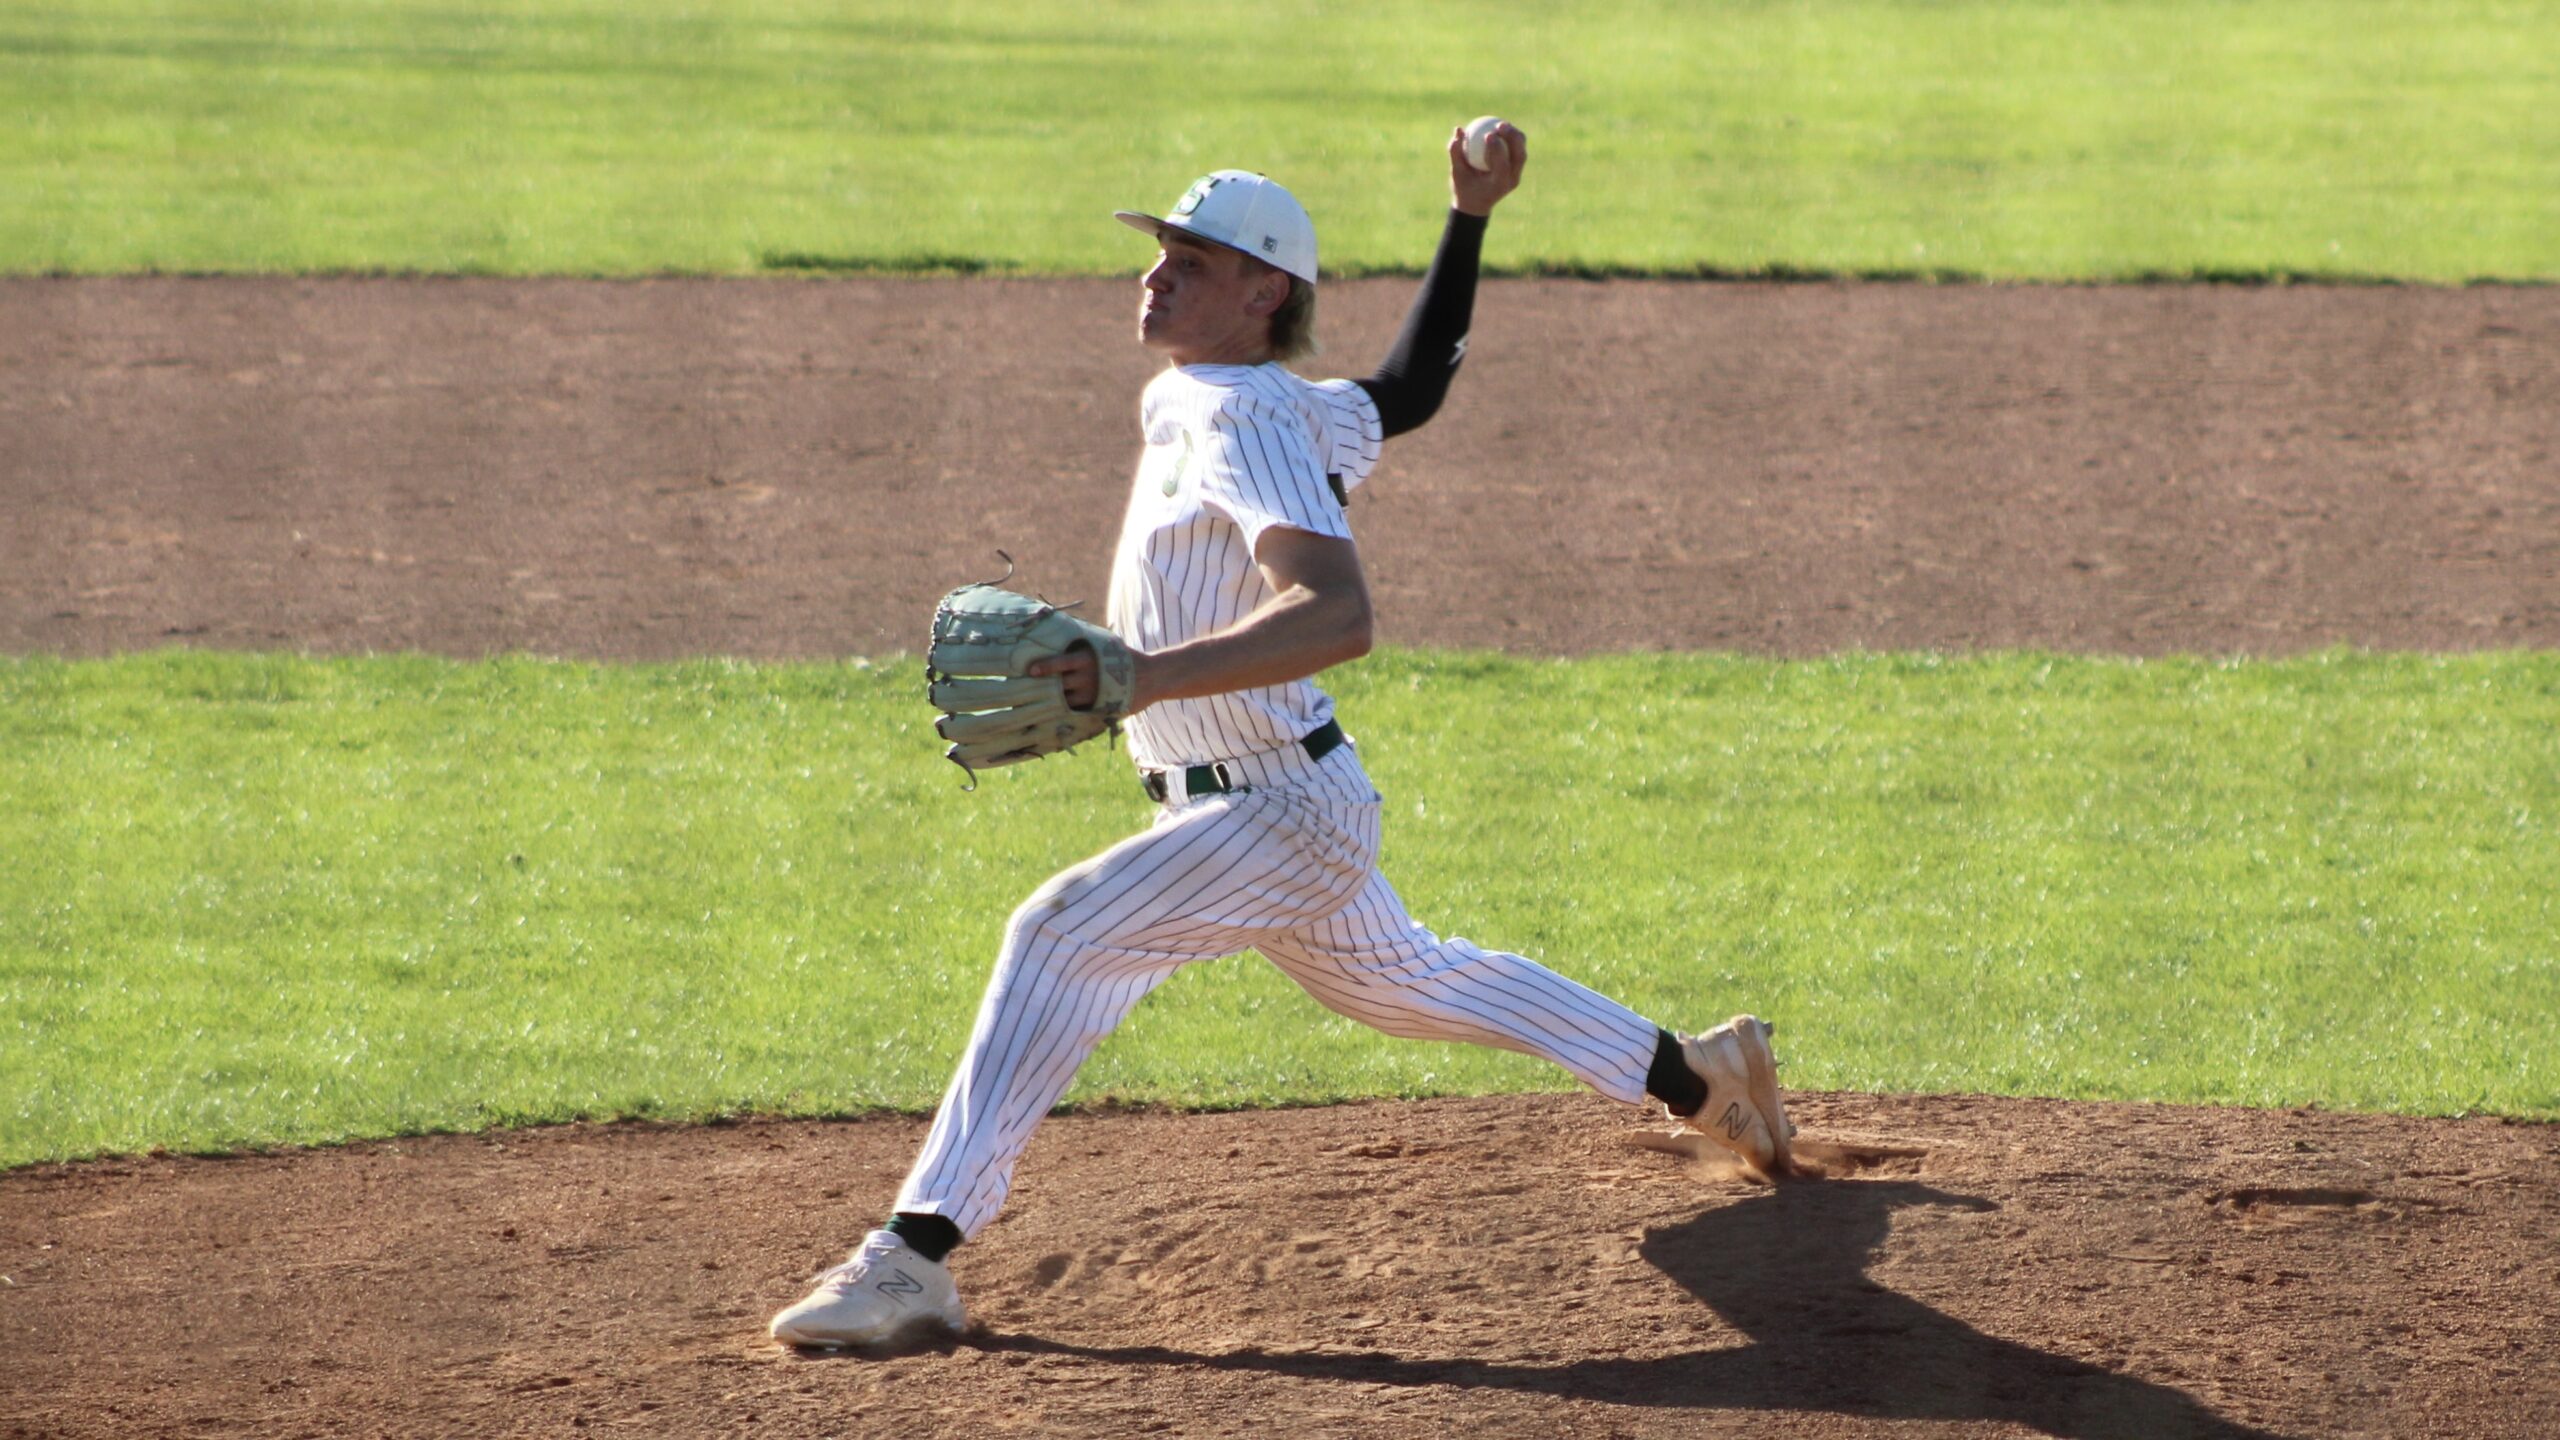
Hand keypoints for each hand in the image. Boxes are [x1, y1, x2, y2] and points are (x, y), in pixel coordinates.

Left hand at [1029, 644, 1156, 712]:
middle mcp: (1087, 678)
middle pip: (1058, 684)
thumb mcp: (1106, 644)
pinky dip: (1069, 709)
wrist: (1151, 677)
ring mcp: (1092, 696)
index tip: (1031, 670)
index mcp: (1087, 659)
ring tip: (1042, 700)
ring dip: (1054, 700)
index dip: (1045, 666)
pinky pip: (1077, 710)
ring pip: (1065, 700)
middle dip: (1045, 686)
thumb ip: (1086, 644)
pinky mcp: (1097, 708)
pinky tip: (1061, 709)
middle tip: (1029, 687)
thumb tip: (1064, 631)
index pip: (1060, 663)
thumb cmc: (1124, 657)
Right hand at [1449, 120, 1525, 216]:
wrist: (1476, 203)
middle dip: (1512, 138)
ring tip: (1502, 124)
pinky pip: (1518, 149)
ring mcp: (1517, 175)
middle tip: (1499, 124)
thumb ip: (1456, 153)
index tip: (1488, 134)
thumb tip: (1458, 130)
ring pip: (1522, 151)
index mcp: (1498, 185)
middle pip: (1519, 156)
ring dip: (1515, 135)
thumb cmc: (1464, 188)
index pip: (1502, 165)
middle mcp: (1512, 180)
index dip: (1497, 148)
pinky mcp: (1517, 169)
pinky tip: (1502, 126)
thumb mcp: (1456, 173)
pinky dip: (1512, 137)